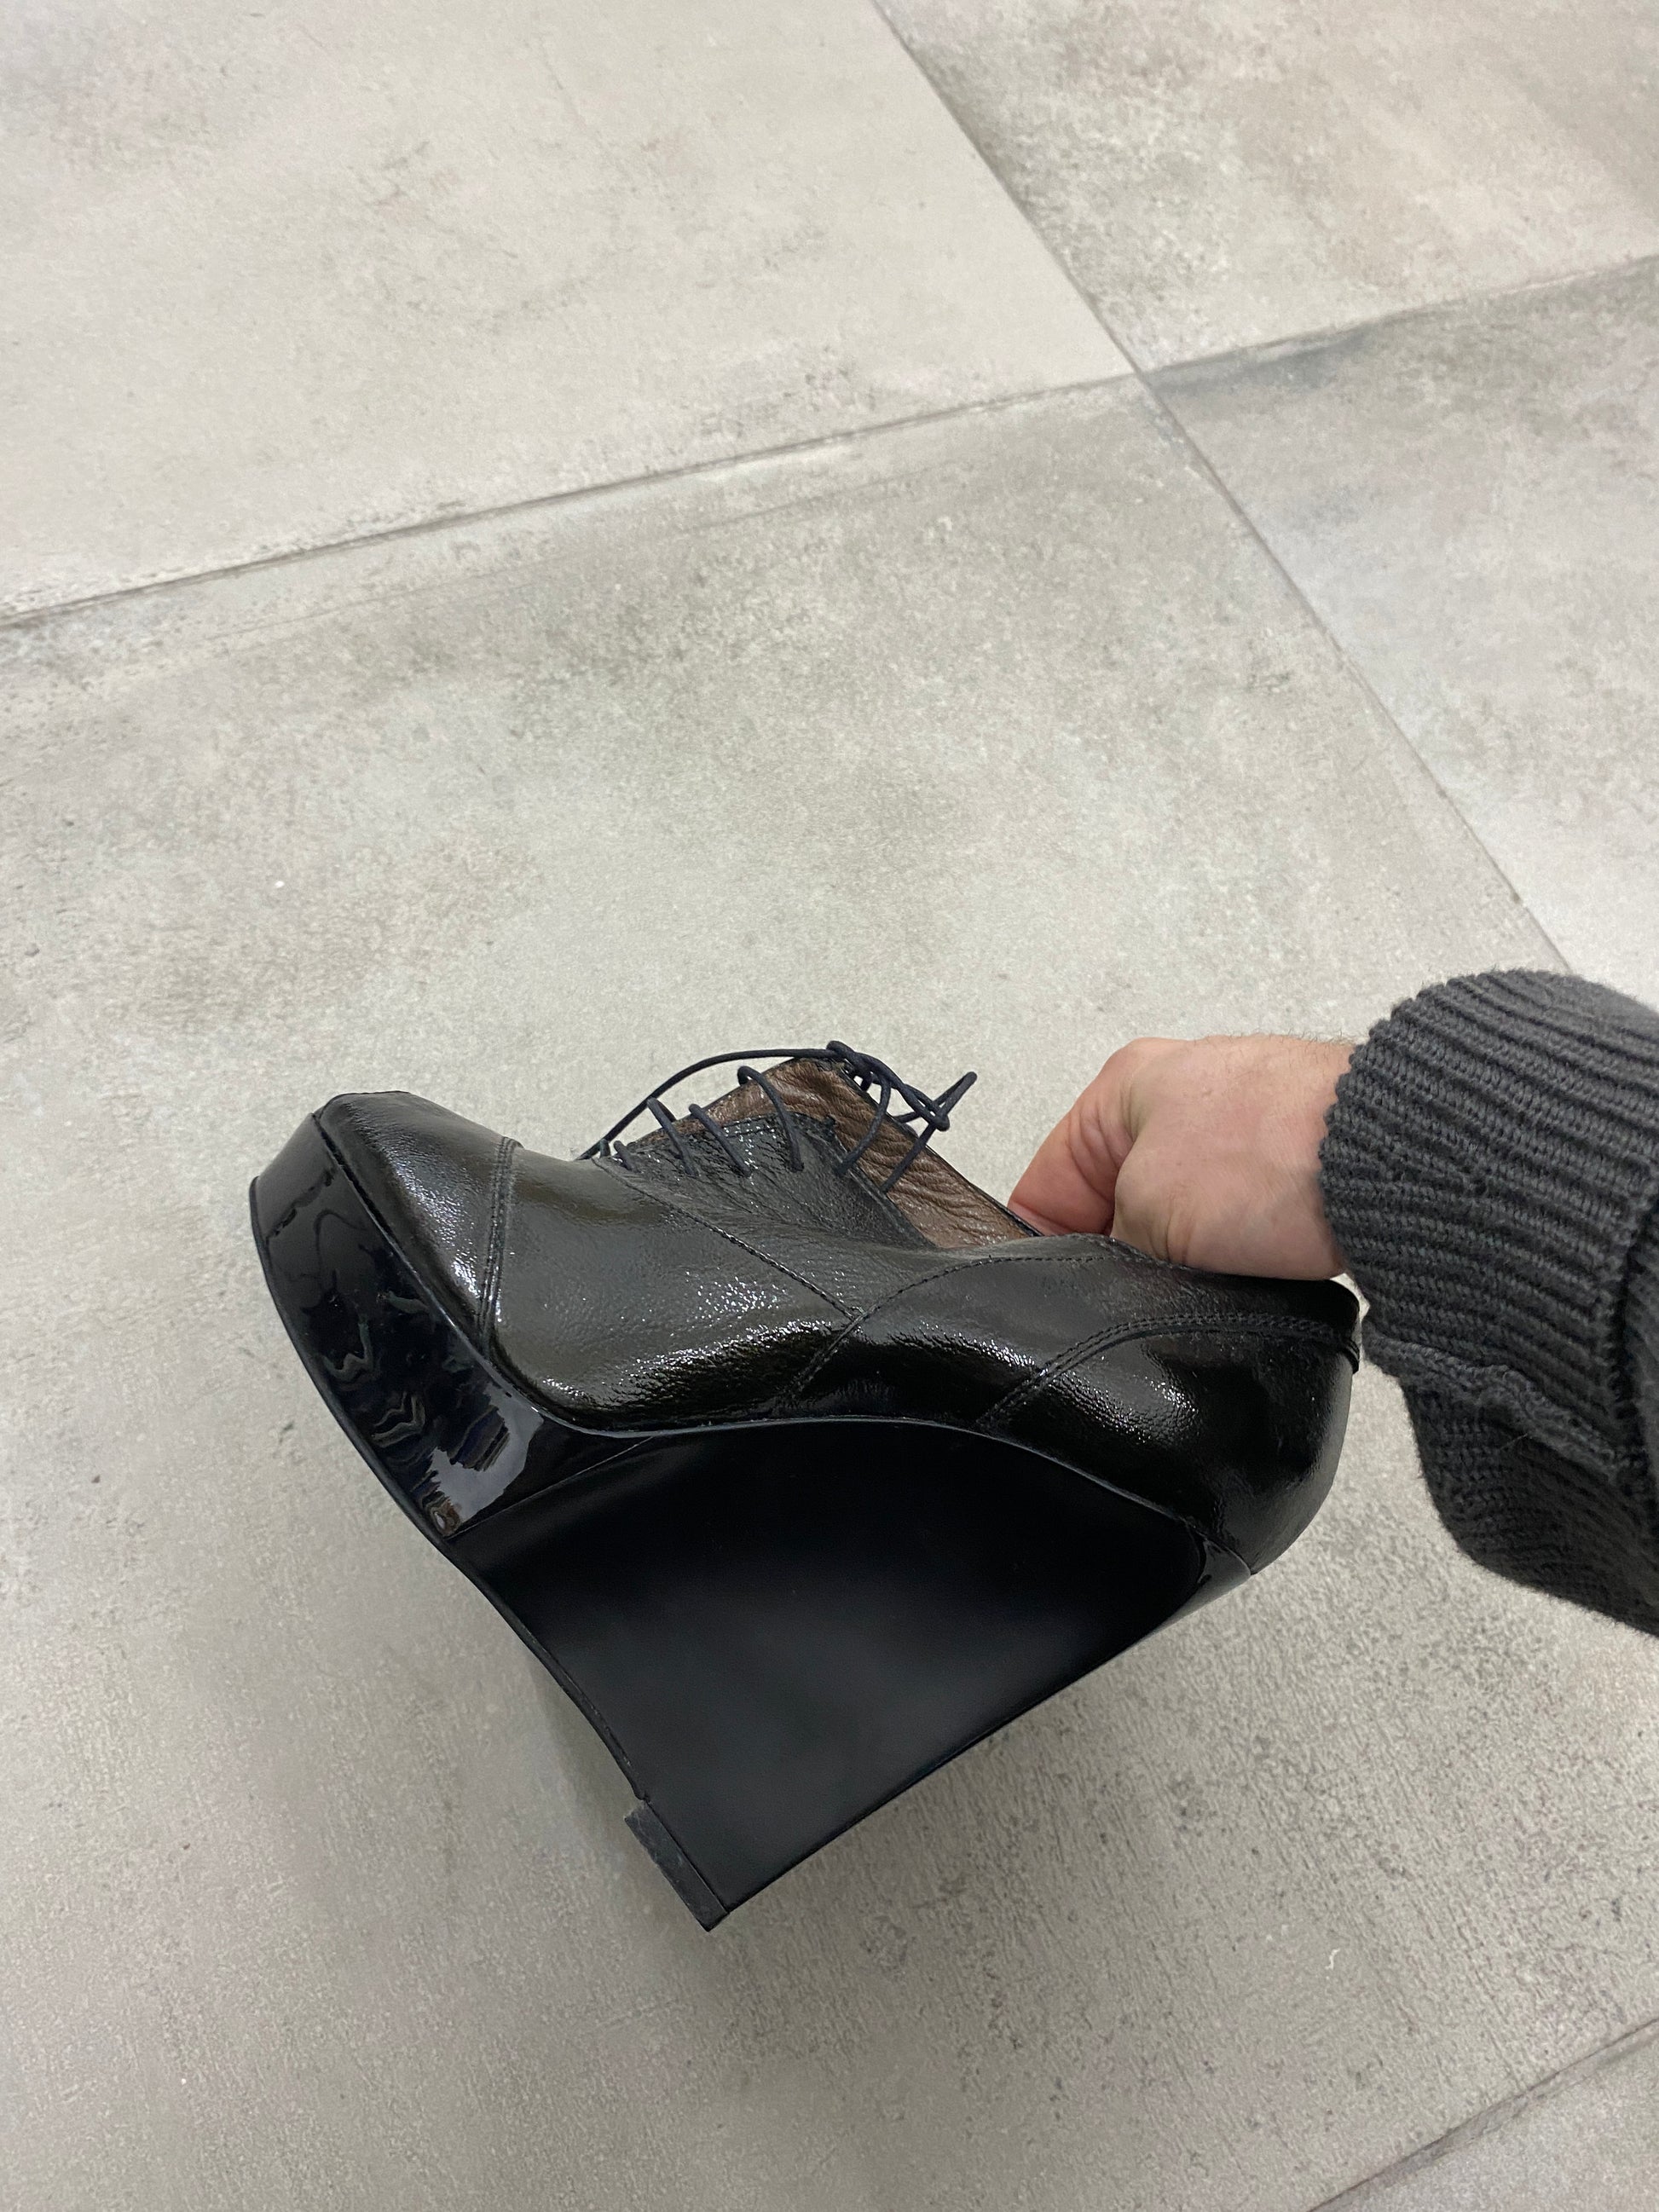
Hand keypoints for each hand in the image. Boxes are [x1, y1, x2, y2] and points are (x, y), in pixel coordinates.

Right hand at [1009, 1035, 1352, 1277]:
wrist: (1397, 1161)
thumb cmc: (1279, 1151)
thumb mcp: (1148, 1213)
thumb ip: (1110, 1250)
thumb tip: (1116, 1281)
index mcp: (1123, 1085)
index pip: (1046, 1184)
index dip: (1042, 1253)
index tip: (1056, 1303)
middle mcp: (1180, 1099)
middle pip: (1114, 1207)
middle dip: (1122, 1257)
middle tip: (1136, 1294)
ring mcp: (1239, 1133)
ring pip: (1179, 1224)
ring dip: (1184, 1261)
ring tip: (1201, 1280)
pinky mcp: (1291, 1169)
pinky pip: (1238, 1229)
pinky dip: (1237, 1256)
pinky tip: (1247, 1273)